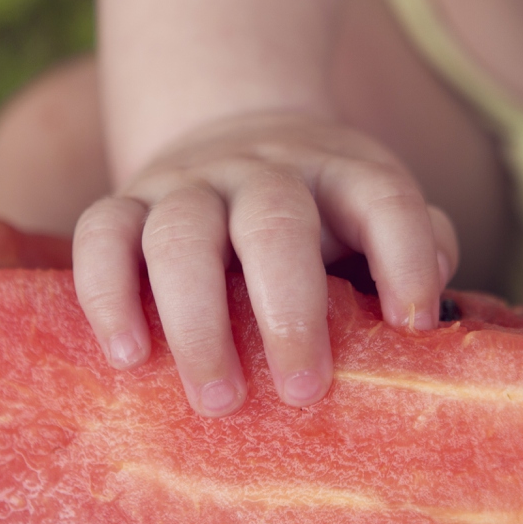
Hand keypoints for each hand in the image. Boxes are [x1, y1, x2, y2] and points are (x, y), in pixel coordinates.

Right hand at [74, 111, 456, 414]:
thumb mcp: (376, 210)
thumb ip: (418, 244)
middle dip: (288, 312)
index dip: (406, 257)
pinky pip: (99, 234)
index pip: (383, 200)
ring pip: (179, 235)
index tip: (413, 325)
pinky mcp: (126, 200)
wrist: (232, 125)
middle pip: (274, 223)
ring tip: (217, 398)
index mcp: (340, 172)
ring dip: (196, 321)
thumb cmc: (323, 206)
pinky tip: (127, 356)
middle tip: (302, 395)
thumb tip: (423, 313)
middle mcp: (263, 170)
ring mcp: (188, 183)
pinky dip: (106, 294)